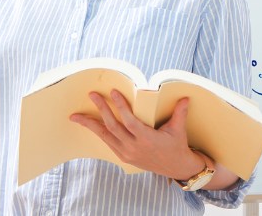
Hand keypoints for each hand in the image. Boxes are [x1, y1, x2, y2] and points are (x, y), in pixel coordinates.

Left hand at [70, 91, 205, 180]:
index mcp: (147, 139)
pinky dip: (97, 132)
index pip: (129, 121)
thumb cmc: (177, 146)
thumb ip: (179, 112)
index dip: (120, 106)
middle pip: (113, 126)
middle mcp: (134, 147)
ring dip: (90, 124)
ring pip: (105, 136)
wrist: (175, 168)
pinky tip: (89, 124)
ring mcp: (127, 153)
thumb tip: (185, 97)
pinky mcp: (124, 156)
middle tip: (93, 95)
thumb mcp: (178, 129)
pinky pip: (107, 142)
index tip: (113, 92)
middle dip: (101, 109)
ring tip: (76, 116)